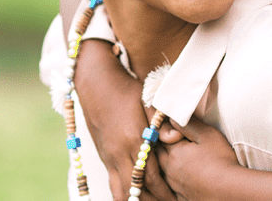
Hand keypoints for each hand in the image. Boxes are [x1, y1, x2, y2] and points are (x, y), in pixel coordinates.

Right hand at [75, 40, 176, 200]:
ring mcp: (108, 156)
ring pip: (119, 191)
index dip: (164, 190)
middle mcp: (118, 152)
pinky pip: (112, 182)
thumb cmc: (126, 89)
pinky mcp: (102, 156)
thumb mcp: (148, 100)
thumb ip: (162, 120)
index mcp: (133, 139)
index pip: (151, 176)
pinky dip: (123, 192)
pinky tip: (134, 193)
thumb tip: (175, 136)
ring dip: (134, 199)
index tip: (176, 197)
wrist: (95, 82)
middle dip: (152, 199)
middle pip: (135, 190)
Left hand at [158, 119, 240, 200]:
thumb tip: (172, 117)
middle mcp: (170, 169)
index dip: (162, 130)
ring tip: (172, 158)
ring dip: (164, 163)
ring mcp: (175, 185)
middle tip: (166, 140)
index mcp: (175, 152)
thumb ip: (188, 125)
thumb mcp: (207, 135)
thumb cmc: (221, 161)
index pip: (160, 137)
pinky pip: (169, 187)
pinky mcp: (181, 197)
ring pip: (162, 171)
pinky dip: (171, 180)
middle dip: (160, 146)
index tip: (165, 125)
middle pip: (157, 154)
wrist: (230, 191)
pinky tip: (179, 178)